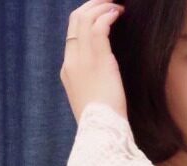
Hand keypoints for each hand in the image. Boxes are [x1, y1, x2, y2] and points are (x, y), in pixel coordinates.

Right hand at [60, 0, 126, 122]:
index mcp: (68, 71)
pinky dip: (108, 16)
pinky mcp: (98, 61)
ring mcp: (83, 60)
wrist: (102, 131)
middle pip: (75, 21)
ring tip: (115, 4)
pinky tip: (118, 13)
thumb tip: (106, 76)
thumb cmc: (103, 121)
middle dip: (91, 6)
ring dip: (101, 7)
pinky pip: (99, 28)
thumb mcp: (94, 100)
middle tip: (107, 2)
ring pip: (85, 19)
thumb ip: (95, 83)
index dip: (85, 19)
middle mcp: (72, 61)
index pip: (72, 35)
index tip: (100, 14)